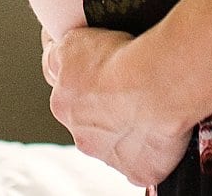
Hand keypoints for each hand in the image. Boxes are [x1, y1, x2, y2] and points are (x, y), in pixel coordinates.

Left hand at [40, 25, 192, 188]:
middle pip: (90, 123)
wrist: (158, 83)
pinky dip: (150, 151)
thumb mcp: (73, 40)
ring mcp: (110, 156)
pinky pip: (143, 162)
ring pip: (116, 143)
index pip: (66, 96)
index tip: (101, 75)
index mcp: (62, 104)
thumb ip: (57, 53)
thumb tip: (52, 52)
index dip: (84, 83)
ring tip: (147, 108)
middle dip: (105, 109)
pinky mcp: (138, 171)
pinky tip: (159, 131)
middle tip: (127, 90)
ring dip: (126, 130)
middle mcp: (81, 135)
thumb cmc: (123, 60)